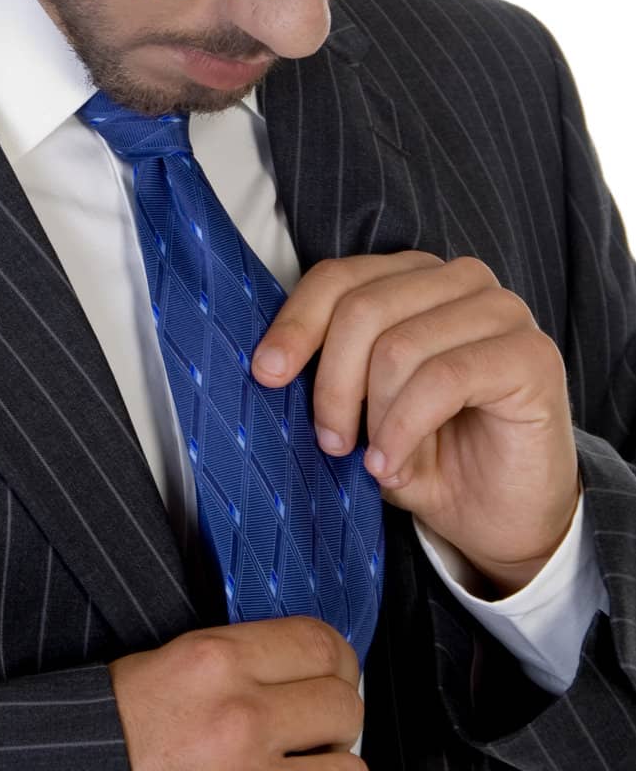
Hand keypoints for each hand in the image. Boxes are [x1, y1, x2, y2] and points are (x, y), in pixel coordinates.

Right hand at [108, 615, 365, 767]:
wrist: (86, 763)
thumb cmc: (120, 722)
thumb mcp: (175, 661)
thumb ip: (239, 657)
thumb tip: (299, 665)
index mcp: (217, 660)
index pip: (319, 643)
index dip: (339, 660)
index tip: (336, 673)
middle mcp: (241, 713)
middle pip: (343, 701)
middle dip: (339, 715)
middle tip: (320, 725)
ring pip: (349, 764)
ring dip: (334, 764)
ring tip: (307, 764)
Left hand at [250, 252, 579, 595]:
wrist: (503, 519)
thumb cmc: (432, 456)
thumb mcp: (365, 411)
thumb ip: (331, 373)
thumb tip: (270, 363)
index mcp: (416, 278)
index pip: (340, 278)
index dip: (297, 323)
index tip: (266, 374)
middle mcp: (461, 281)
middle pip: (362, 309)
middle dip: (333, 384)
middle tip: (330, 443)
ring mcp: (502, 312)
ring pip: (398, 345)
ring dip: (374, 416)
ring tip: (374, 461)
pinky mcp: (531, 355)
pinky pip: (442, 379)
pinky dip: (405, 427)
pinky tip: (393, 462)